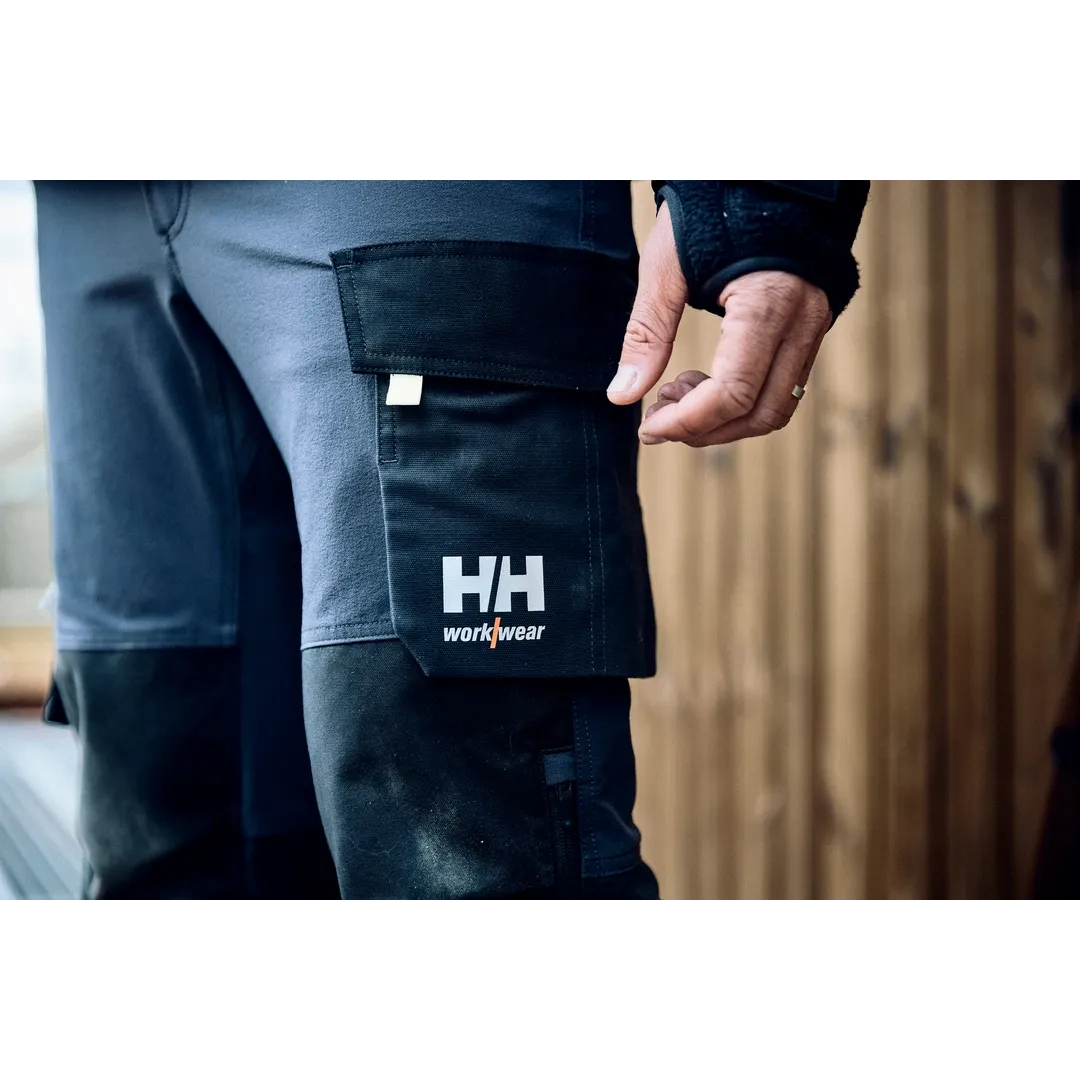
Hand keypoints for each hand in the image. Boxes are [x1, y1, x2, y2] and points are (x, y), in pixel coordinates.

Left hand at [606, 201, 832, 446]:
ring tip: (675, 394)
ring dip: (724, 420)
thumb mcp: (666, 267)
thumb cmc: (709, 209)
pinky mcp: (811, 329)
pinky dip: (741, 401)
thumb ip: (646, 333)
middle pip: (761, 413)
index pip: (733, 394)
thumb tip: (622, 395)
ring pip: (777, 408)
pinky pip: (783, 387)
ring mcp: (814, 328)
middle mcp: (802, 322)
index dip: (687, 422)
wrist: (764, 171)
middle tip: (657, 417)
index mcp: (767, 304)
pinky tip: (701, 381)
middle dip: (704, 429)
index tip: (647, 425)